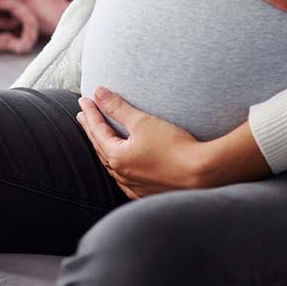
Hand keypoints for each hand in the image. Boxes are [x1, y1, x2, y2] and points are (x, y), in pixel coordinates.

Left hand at [75, 86, 209, 198]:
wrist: (201, 172)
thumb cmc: (173, 145)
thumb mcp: (142, 122)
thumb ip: (118, 108)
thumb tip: (98, 93)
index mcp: (116, 157)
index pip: (97, 130)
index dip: (91, 113)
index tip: (84, 99)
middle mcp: (121, 175)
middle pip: (100, 147)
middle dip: (92, 129)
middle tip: (84, 115)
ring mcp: (134, 186)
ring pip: (112, 165)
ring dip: (103, 148)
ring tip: (99, 137)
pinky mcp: (147, 192)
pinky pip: (125, 179)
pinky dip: (119, 167)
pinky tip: (120, 167)